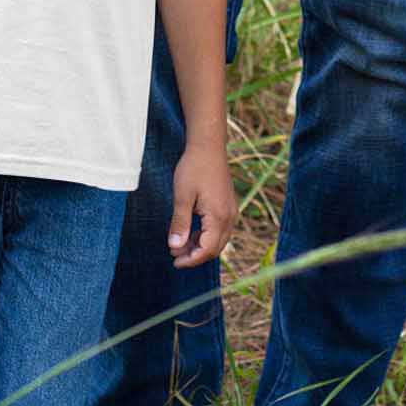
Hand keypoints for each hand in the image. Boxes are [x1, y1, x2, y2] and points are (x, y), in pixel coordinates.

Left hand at [167, 141, 235, 268]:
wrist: (208, 145)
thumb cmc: (194, 167)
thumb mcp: (182, 197)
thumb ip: (180, 224)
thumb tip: (175, 247)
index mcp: (218, 216)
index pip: (207, 250)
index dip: (190, 260)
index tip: (174, 260)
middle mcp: (229, 216)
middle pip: (215, 249)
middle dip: (195, 255)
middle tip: (175, 252)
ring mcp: (231, 210)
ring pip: (219, 240)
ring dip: (201, 246)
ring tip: (180, 242)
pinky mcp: (229, 204)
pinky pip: (221, 229)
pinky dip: (207, 235)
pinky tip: (192, 230)